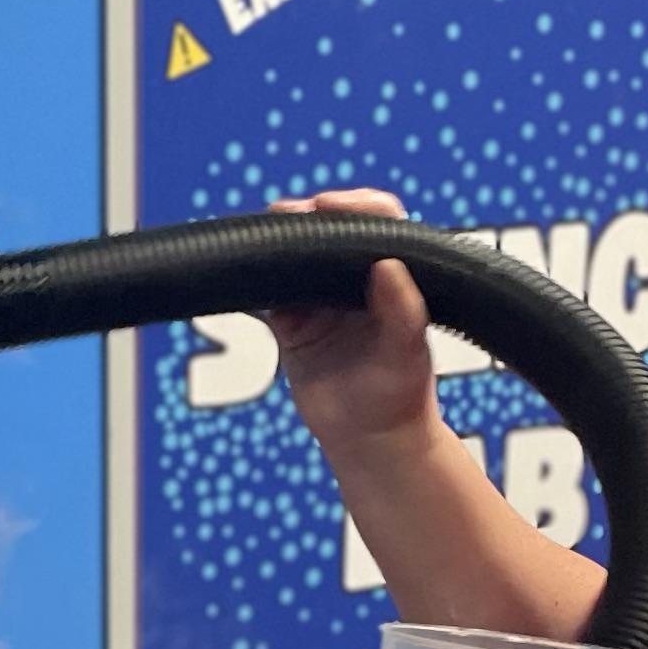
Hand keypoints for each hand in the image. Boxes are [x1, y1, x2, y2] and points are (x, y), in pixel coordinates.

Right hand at [260, 187, 442, 463]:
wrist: (371, 442)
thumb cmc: (400, 398)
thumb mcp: (408, 354)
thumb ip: (403, 311)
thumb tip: (388, 265)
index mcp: (394, 275)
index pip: (378, 220)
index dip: (354, 205)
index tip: (330, 206)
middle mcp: (356, 279)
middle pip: (328, 228)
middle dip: (305, 216)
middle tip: (286, 216)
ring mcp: (320, 297)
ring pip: (293, 254)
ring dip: (275, 242)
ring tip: (261, 239)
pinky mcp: (290, 321)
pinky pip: (264, 292)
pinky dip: (249, 281)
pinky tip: (238, 273)